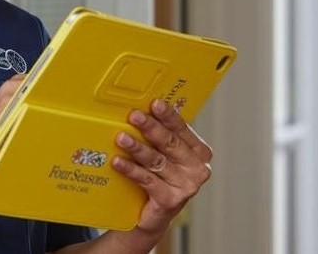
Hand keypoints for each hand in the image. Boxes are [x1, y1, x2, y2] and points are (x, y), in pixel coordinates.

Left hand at [111, 99, 212, 235]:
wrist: (153, 215)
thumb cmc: (159, 178)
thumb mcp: (165, 156)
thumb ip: (161, 137)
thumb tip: (139, 110)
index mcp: (199, 152)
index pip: (182, 129)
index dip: (168, 116)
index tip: (154, 103)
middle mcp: (198, 169)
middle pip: (171, 143)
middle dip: (151, 128)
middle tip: (134, 115)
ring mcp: (186, 186)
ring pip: (157, 161)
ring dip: (137, 147)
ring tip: (121, 137)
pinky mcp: (171, 200)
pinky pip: (147, 180)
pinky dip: (131, 169)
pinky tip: (118, 161)